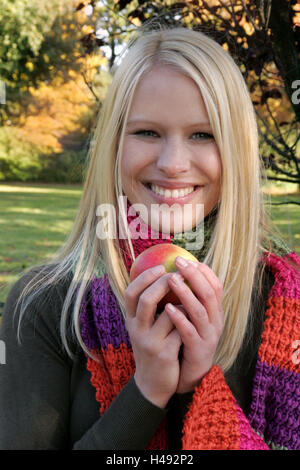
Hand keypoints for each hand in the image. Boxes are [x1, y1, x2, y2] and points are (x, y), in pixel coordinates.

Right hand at [124, 265, 181, 407]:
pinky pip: (181, 331)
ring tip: (191, 299)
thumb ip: (150, 306)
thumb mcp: (145, 327)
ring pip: (169, 315)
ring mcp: (150, 343)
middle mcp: (136, 330)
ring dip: (183, 303)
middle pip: (146, 300)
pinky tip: (195, 321)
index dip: (144, 278)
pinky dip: (189, 322)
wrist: (153, 383)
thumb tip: (167, 275)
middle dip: (164, 284)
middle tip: (179, 275)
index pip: (130, 293)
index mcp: (131, 320)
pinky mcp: (164, 354)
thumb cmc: (153, 347)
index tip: (161, 266)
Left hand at [165, 257, 223, 393]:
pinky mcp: (198, 350)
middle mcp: (215, 322)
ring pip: (200, 310)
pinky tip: (168, 308)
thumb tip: (177, 272)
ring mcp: (208, 336)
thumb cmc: (188, 341)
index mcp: (215, 312)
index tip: (188, 259)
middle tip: (178, 262)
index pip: (216, 286)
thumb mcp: (193, 318)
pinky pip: (189, 331)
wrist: (190, 376)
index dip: (204, 271)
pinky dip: (179, 318)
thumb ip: (190, 299)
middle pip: (209, 294)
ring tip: (171, 279)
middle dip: (194, 275)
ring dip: (185, 293)